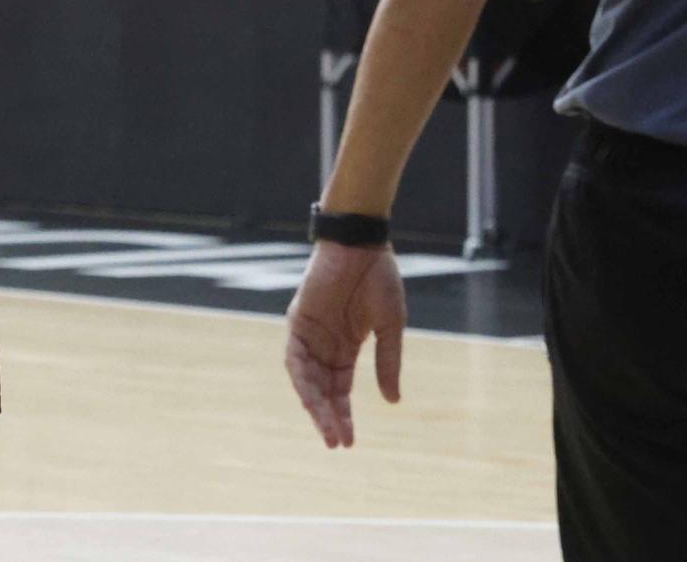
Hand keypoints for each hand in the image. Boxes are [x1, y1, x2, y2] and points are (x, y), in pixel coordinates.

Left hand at [284, 241, 405, 448]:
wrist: (362, 243)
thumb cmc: (379, 277)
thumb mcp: (390, 326)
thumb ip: (388, 362)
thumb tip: (393, 401)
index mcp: (346, 347)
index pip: (340, 390)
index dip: (344, 415)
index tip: (349, 442)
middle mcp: (324, 345)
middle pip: (322, 390)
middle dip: (329, 417)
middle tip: (337, 443)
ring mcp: (309, 334)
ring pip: (306, 379)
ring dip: (314, 405)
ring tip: (327, 428)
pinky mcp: (297, 321)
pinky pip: (294, 357)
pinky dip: (301, 378)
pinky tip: (312, 398)